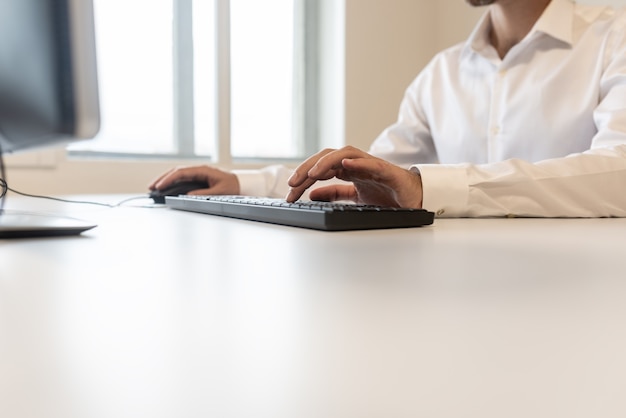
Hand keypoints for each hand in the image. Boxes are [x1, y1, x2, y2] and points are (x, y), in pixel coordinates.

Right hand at [149, 165, 239, 195]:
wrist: (241, 184)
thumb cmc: (233, 186)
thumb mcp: (219, 192)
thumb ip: (204, 194)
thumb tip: (188, 195)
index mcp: (203, 170)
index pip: (181, 172)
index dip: (169, 179)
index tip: (159, 186)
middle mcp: (198, 170)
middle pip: (176, 171)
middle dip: (162, 178)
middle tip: (151, 187)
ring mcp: (197, 174)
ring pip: (177, 174)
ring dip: (166, 180)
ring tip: (154, 187)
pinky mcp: (198, 178)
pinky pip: (182, 178)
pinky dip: (172, 182)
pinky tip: (165, 187)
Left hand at [286, 146, 422, 207]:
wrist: (414, 199)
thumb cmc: (387, 194)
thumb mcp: (354, 197)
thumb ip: (334, 194)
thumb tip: (312, 194)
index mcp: (348, 169)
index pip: (320, 169)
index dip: (303, 178)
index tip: (290, 192)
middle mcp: (356, 163)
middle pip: (326, 158)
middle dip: (307, 169)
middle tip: (292, 183)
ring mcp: (371, 165)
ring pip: (344, 154)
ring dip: (326, 162)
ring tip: (312, 174)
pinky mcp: (387, 171)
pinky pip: (371, 163)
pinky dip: (357, 162)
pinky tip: (345, 163)